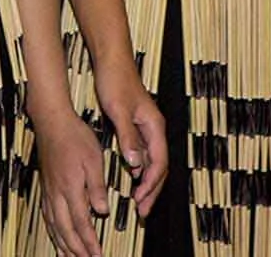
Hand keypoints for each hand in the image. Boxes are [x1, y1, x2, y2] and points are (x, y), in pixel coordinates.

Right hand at [29, 105, 104, 256]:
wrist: (51, 119)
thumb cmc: (75, 136)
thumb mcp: (93, 159)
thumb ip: (96, 186)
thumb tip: (102, 210)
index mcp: (70, 187)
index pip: (81, 222)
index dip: (89, 242)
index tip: (98, 255)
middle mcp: (56, 192)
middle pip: (64, 229)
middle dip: (75, 249)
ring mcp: (48, 189)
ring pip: (53, 224)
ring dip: (61, 243)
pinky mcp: (45, 185)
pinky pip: (47, 214)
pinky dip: (52, 229)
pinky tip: (55, 234)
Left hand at [94, 61, 166, 215]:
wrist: (111, 59)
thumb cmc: (115, 81)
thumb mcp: (118, 110)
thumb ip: (128, 136)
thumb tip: (135, 164)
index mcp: (154, 126)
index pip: (159, 163)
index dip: (151, 183)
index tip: (141, 200)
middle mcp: (154, 128)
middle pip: (159, 166)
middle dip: (153, 189)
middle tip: (142, 210)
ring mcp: (147, 127)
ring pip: (152, 161)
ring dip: (146, 181)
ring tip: (139, 201)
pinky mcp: (137, 124)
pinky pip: (143, 153)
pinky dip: (139, 168)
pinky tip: (131, 176)